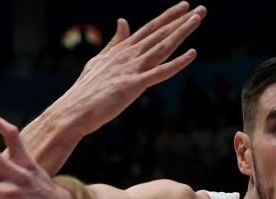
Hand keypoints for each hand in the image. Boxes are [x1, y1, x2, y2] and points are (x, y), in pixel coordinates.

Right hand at [53, 2, 206, 136]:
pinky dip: (177, 63)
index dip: (168, 17)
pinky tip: (192, 54)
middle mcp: (129, 55)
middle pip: (160, 34)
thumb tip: (123, 21)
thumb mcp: (99, 60)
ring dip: (182, 32)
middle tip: (202, 9)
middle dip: (182, 20)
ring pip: (163, 46)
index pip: (149, 29)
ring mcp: (132, 69)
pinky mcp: (133, 86)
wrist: (73, 111)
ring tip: (198, 19)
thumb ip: (115, 42)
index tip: (184, 5)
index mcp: (122, 50)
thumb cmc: (85, 90)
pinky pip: (160, 72)